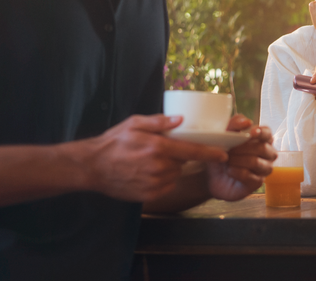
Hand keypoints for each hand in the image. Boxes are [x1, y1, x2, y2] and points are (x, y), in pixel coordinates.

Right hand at [83, 114, 228, 202]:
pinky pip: (166, 186)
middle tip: (161, 150)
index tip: (223, 154)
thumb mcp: (134, 124)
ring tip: (150, 162)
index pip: (192, 151)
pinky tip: (147, 173)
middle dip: (178, 156)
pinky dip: (162, 180)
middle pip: (183, 162)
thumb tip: (181, 119)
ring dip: (170, 168)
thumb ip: (159, 122)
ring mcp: (154, 183)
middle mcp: (158, 167)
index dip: (210, 153)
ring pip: (174, 174)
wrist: (92, 167)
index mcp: (157, 148)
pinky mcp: (149, 195)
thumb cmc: (113, 143)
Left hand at [204, 115, 276, 200]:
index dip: (261, 132)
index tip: (251, 133)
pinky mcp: (257, 183)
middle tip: (228, 150)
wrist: (213, 174)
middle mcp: (268, 154)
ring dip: (237, 160)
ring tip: (227, 160)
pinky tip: (229, 170)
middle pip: (261, 148)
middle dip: (241, 148)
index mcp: (263, 139)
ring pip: (255, 162)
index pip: (268, 133)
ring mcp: (265, 169)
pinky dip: (235, 171)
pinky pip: (248, 175)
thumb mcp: (225, 134)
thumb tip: (247, 122)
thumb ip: (235, 124)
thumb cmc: (224, 152)